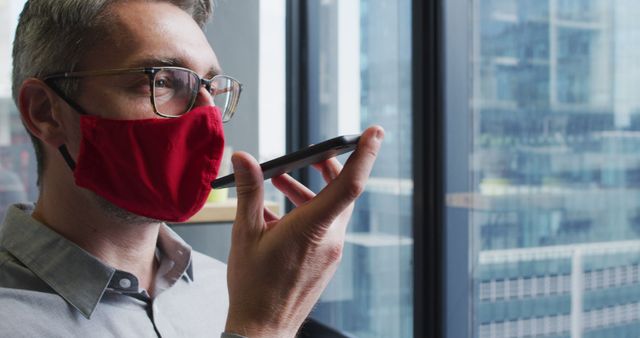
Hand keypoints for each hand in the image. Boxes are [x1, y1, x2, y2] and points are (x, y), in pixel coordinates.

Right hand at [224, 126, 383, 336]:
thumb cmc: (253, 286)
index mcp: (313, 228)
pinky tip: (278, 216)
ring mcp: (330, 253)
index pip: (349, 184)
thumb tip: (244, 159)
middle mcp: (329, 240)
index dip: (364, 155)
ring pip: (330, 210)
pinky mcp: (326, 262)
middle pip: (342, 192)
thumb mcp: (245, 234)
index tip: (375, 132)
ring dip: (309, 192)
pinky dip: (308, 213)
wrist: (262, 329)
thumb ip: (249, 192)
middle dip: (329, 168)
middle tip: (314, 155)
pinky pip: (324, 228)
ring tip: (279, 183)